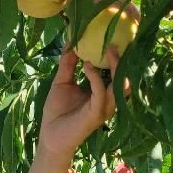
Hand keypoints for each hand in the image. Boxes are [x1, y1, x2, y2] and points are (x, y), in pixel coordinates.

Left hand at [34, 45, 117, 167]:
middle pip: (123, 76)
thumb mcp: (62, 82)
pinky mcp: (97, 114)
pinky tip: (87, 65)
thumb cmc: (57, 111)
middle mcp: (108, 98)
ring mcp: (104, 107)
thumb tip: (71, 42)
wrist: (50, 136)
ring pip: (119, 85)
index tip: (112, 35)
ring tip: (108, 49)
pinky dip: (95, 78)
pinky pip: (101, 93)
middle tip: (115, 39)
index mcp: (102, 91)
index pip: (115, 71)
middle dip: (122, 58)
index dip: (116, 55)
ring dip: (115, 66)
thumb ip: (68, 64)